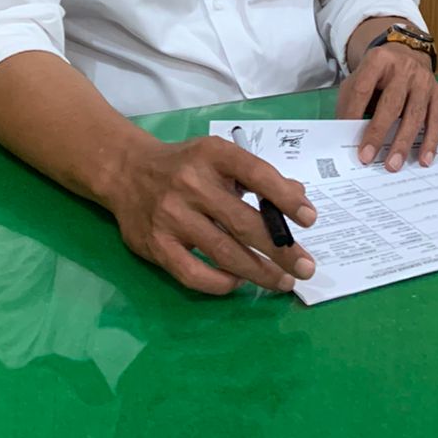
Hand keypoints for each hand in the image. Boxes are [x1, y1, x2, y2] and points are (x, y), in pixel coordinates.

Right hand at [104, 133, 317, 295]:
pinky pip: (194, 274)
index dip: (284, 198)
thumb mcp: (220, 158)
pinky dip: (221, 283)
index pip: (256, 174)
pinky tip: (239, 283)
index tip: (310, 219)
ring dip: (259, 272)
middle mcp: (191, 183)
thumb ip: (257, 177)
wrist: (127, 172)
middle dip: (280, 248)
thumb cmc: (186, 165)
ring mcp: (171, 216)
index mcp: (212, 154)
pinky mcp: (156, 245)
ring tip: (282, 282)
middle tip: (306, 267)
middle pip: (243, 222)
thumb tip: (298, 198)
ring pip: (224, 252)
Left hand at [336, 43, 437, 171]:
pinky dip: (430, 142)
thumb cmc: (377, 75)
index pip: (363, 89)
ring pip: (415, 114)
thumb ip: (351, 102)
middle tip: (368, 157)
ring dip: (403, 143)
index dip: (354, 113)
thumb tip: (346, 136)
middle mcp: (404, 67)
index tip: (348, 138)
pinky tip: (423, 159)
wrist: (407, 55)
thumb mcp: (359, 78)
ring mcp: (424, 80)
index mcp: (378, 60)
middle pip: (391, 104)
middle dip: (378, 132)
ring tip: (393, 165)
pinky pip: (436, 120)